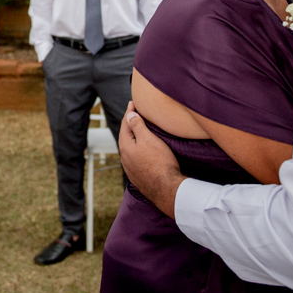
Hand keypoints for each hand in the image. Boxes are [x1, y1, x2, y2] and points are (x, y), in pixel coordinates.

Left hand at [118, 101, 185, 217]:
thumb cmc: (159, 162)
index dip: (129, 112)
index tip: (133, 103)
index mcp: (125, 146)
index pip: (125, 124)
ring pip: (130, 148)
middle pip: (126, 136)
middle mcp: (125, 158)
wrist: (167, 189)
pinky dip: (138, 149)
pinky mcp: (138, 176)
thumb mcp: (148, 139)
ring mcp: (131, 168)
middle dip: (129, 124)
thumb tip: (129, 115)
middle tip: (134, 113)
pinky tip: (143, 149)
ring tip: (139, 130)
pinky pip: (135, 157)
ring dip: (133, 137)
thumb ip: (137, 126)